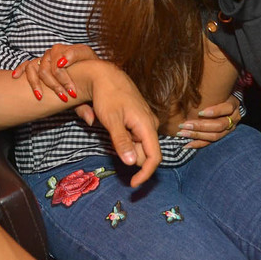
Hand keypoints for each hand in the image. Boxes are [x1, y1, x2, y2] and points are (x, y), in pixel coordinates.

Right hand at [13, 43, 97, 102]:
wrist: (85, 73)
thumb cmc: (88, 82)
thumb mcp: (90, 92)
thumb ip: (87, 106)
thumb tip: (90, 121)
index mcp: (81, 52)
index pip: (74, 52)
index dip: (71, 64)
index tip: (70, 82)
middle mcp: (62, 51)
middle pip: (53, 62)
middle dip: (57, 81)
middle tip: (63, 96)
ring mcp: (49, 56)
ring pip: (38, 64)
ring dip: (37, 81)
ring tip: (39, 95)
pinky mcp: (39, 63)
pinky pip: (27, 64)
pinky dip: (21, 69)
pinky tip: (15, 77)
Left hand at [70, 59, 161, 186]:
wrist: (106, 75)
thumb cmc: (108, 96)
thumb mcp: (111, 120)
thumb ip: (121, 142)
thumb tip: (130, 163)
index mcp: (147, 125)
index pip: (154, 157)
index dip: (145, 174)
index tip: (133, 184)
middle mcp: (151, 125)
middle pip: (145, 153)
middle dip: (130, 155)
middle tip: (112, 137)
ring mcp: (147, 122)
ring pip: (140, 146)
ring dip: (126, 146)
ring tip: (112, 127)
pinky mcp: (141, 120)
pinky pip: (136, 137)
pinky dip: (126, 139)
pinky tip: (115, 125)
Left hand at [176, 94, 241, 148]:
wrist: (227, 102)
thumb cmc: (218, 94)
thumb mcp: (217, 91)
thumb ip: (208, 92)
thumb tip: (189, 90)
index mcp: (233, 105)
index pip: (226, 109)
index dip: (214, 112)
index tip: (200, 113)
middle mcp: (233, 119)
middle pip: (219, 125)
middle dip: (200, 126)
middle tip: (184, 124)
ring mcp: (228, 129)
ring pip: (214, 136)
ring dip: (197, 135)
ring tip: (182, 133)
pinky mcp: (222, 136)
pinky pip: (210, 143)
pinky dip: (198, 144)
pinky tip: (187, 145)